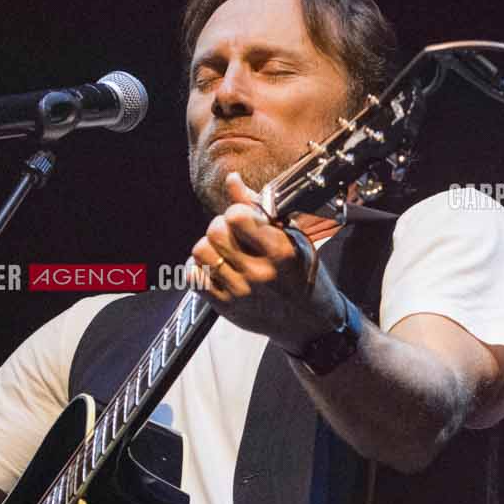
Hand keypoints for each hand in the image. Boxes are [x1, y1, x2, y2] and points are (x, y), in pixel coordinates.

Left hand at [190, 172, 341, 349]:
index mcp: (280, 252)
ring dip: (209, 247)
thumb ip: (260, 209)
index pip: (237, 217)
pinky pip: (193, 277)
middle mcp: (259, 273)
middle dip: (221, 227)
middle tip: (234, 235)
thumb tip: (232, 180)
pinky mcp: (225, 307)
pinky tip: (215, 267)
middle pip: (215, 232)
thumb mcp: (293, 238)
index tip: (245, 219)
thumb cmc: (302, 274)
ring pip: (200, 252)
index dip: (237, 212)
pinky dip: (199, 268)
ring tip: (223, 251)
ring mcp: (240, 292)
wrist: (310, 323)